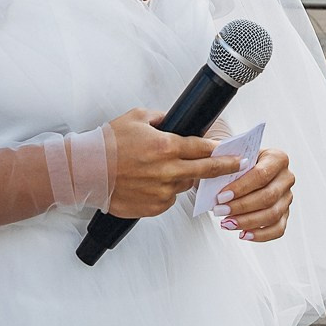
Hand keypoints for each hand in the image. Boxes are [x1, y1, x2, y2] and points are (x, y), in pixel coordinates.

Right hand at [103, 109, 243, 219]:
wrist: (86, 170)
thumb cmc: (108, 143)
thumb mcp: (137, 117)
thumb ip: (162, 118)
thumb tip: (175, 121)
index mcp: (166, 146)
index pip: (204, 148)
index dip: (220, 150)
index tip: (234, 152)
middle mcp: (168, 170)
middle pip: (206, 170)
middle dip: (225, 167)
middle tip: (238, 165)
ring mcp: (162, 191)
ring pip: (185, 184)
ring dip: (183, 177)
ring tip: (165, 169)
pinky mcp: (154, 207)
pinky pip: (169, 198)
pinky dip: (165, 190)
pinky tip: (150, 182)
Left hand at [215, 148, 293, 242]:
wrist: (248, 168)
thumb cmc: (241, 163)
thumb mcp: (236, 158)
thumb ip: (231, 167)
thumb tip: (216, 180)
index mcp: (277, 158)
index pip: (261, 174)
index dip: (241, 188)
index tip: (221, 196)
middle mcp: (286, 178)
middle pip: (268, 197)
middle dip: (241, 206)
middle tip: (220, 210)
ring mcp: (287, 197)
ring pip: (272, 215)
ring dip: (247, 222)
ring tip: (227, 223)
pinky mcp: (285, 214)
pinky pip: (277, 229)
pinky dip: (260, 235)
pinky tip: (243, 234)